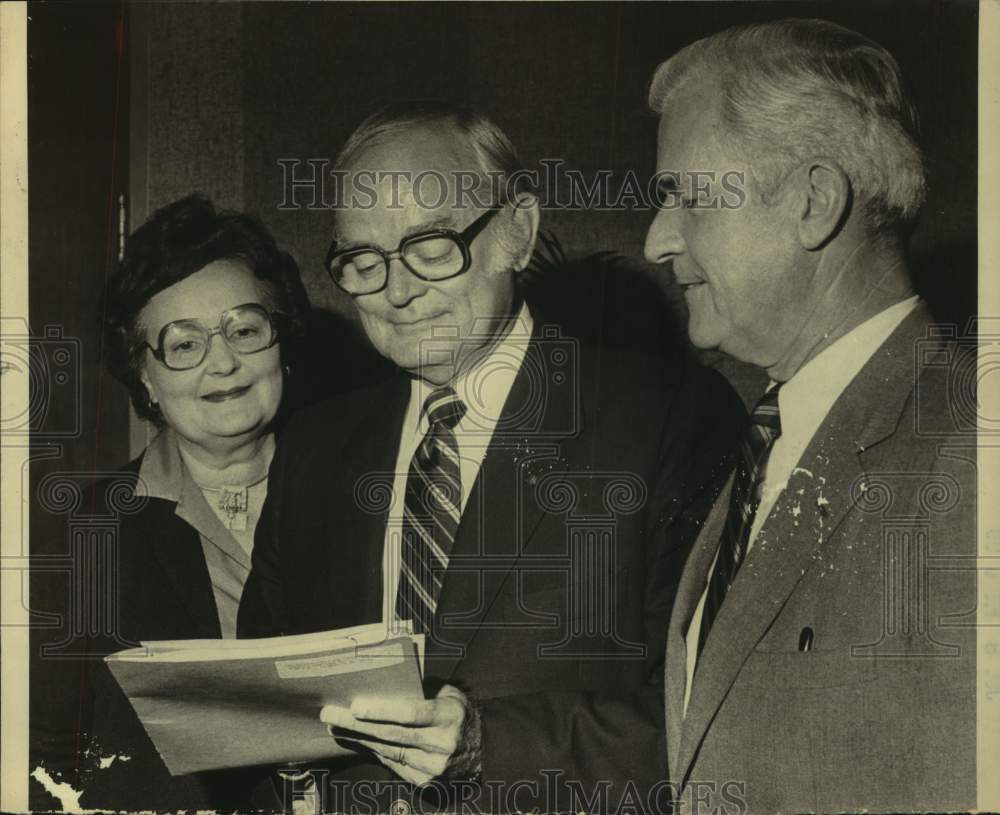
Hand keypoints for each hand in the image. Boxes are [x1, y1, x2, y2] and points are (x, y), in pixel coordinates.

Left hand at [319, 685, 480, 785]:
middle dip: (356, 724)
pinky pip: (392, 764)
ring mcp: (432, 767)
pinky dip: (372, 752)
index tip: (356, 705)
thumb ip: (424, 689)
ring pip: (387, 751)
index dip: (382, 710)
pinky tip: (357, 741)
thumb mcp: (451, 695)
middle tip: (331, 714)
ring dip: (358, 739)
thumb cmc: (462, 716)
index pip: (411, 713)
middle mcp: (440, 744)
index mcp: (448, 717)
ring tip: (335, 727)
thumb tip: (390, 680)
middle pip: (391, 734)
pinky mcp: (425, 782)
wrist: (485, 751)